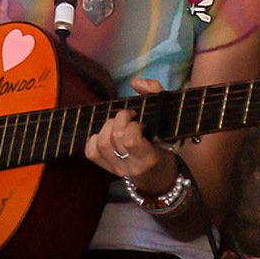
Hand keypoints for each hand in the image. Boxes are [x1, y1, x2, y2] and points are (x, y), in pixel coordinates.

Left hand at [82, 78, 176, 194]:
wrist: (159, 177)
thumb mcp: (168, 120)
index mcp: (149, 157)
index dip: (132, 125)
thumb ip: (156, 94)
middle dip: (120, 120)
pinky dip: (95, 138)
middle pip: (114, 138)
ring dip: (108, 127)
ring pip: (101, 143)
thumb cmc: (165, 145)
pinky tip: (107, 134)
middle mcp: (132, 166)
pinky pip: (91, 152)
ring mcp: (117, 169)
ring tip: (119, 125)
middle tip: (130, 119)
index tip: (141, 123)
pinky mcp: (107, 169)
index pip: (131, 140)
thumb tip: (135, 81)